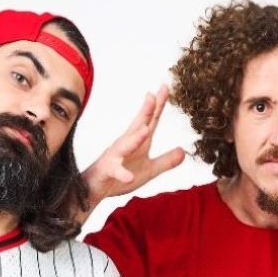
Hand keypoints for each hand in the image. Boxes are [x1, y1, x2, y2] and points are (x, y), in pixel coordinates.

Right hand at [81, 85, 184, 209]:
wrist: (94, 189)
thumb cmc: (119, 177)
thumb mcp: (149, 170)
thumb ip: (165, 161)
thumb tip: (183, 151)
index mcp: (137, 142)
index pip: (150, 121)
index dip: (158, 105)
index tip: (166, 87)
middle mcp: (126, 144)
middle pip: (138, 125)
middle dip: (146, 111)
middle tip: (154, 94)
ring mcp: (115, 156)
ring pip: (125, 145)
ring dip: (135, 138)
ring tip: (145, 130)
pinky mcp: (108, 170)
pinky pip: (115, 171)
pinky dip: (122, 173)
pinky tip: (129, 176)